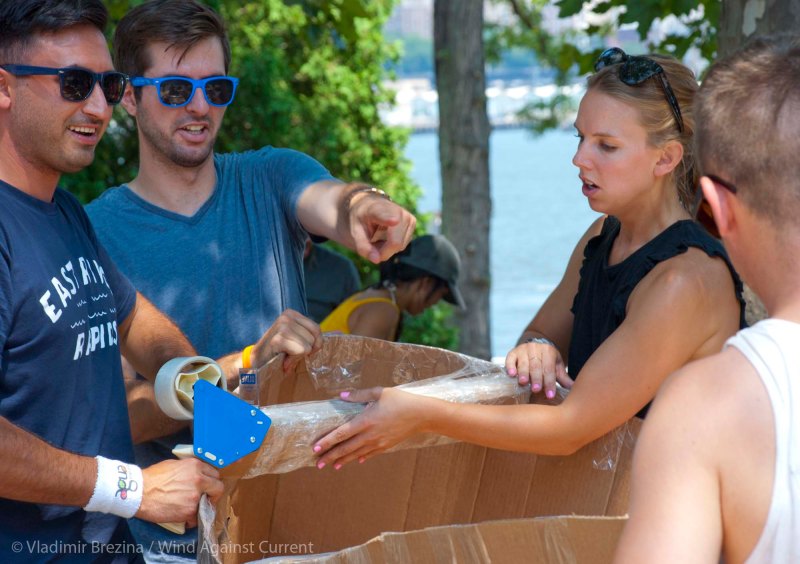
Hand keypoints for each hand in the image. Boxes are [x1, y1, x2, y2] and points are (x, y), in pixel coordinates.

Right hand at [136, 459, 222, 527]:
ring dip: (201, 508)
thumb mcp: (175, 465)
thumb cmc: (153, 477)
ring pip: (208, 505)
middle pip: (218, 488)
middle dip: (213, 494)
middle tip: (205, 499)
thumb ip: (190, 469)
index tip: (207, 487)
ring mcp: (195, 496)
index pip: (215, 474)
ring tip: (189, 508)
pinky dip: (191, 519)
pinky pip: (196, 518)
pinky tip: (182, 516)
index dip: (211, 482)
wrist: (139, 492)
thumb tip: (197, 474)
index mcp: (196, 466)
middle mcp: (199, 480)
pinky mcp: (189, 511)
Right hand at [252, 309, 322, 372]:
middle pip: (314, 338)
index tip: (299, 348)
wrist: (256, 363)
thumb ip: (310, 335)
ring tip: (285, 355)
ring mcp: (282, 327)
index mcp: (291, 314)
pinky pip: (301, 351)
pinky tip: (283, 360)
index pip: (317, 329)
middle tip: (290, 353)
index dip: (313, 344)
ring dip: (298, 356)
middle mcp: (286, 317)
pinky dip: (294, 360)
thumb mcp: (295, 338)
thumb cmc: (278, 352)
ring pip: (309, 346)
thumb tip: (328, 338)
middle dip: (306, 351)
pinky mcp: (278, 339)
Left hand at [312, 387, 429, 468]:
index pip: (341, 433)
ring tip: (332, 466)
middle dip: (330, 456)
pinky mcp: (386, 446)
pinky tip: (355, 461)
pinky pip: (370, 454)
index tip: (315, 448)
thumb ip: (358, 395)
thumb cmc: (400, 400)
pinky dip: (360, 458)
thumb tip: (341, 395)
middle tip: (318, 463)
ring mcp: (378, 443)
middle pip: (345, 448)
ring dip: (343, 460)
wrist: (421, 414)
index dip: (327, 441)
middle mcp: (369, 435)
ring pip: (356, 454)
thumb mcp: (379, 392)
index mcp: (365, 420)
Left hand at [347, 195, 415, 263]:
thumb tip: (377, 260)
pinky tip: (387, 235)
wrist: (371, 205)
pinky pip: (403, 245)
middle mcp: (397, 211)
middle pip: (395, 243)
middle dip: (382, 251)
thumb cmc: (362, 219)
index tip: (394, 221)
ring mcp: (408, 217)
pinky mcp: (413, 223)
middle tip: (371, 243)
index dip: (390, 220)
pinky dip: (393, 245)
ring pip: (399, 246)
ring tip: (378, 235)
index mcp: (377, 209)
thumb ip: (363, 247)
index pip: (387, 216)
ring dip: (387, 248)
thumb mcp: (355, 233)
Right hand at [505, 341, 572, 398]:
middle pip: (536, 366)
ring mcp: (523, 350)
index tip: (550, 395)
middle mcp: (536, 349)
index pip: (549, 369)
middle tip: (536, 389)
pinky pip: (510, 359)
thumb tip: (573, 388)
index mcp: (548, 351)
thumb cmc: (546, 360)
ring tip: (523, 382)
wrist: (535, 345)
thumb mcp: (556, 365)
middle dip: (536, 378)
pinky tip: (511, 374)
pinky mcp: (513, 352)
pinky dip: (510, 366)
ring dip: (523, 373)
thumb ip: (562, 377)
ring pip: (523, 363)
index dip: (550, 382)